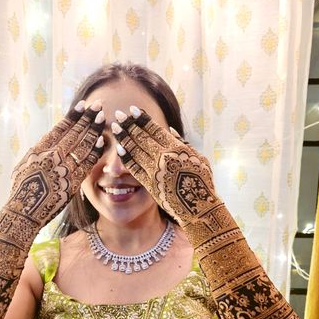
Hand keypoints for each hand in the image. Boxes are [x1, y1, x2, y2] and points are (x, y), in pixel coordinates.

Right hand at [4, 100, 104, 234]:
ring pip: (82, 146)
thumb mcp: (24, 165)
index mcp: (39, 150)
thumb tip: (47, 140)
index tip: (82, 105)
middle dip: (87, 118)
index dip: (72, 117)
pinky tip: (102, 142)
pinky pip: (86, 164)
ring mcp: (62, 169)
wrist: (23, 213)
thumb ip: (37, 152)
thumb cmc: (20, 190)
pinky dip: (94, 152)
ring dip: (93, 131)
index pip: (59, 129)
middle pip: (73, 134)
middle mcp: (51, 157)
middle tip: (98, 106)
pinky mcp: (71, 183)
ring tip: (102, 119)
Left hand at [111, 107, 220, 227]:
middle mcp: (164, 158)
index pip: (155, 130)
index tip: (132, 110)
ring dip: (124, 138)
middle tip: (117, 115)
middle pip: (142, 138)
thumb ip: (183, 143)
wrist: (199, 208)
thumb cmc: (202, 182)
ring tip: (115, 128)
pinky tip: (119, 149)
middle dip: (129, 125)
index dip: (142, 119)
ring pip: (135, 151)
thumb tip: (169, 129)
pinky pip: (135, 169)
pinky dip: (126, 158)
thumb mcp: (198, 158)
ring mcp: (155, 171)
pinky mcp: (150, 185)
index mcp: (177, 149)